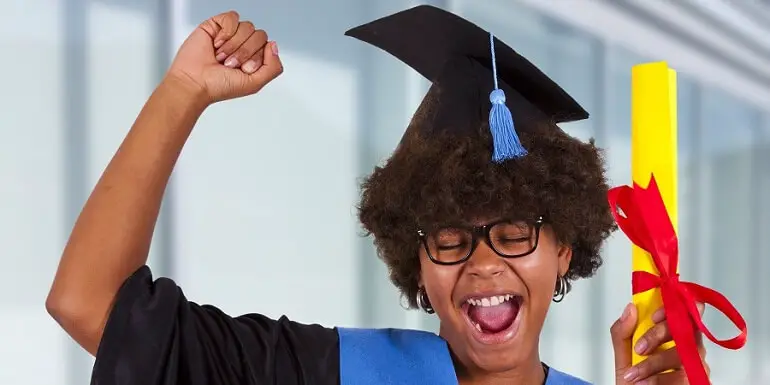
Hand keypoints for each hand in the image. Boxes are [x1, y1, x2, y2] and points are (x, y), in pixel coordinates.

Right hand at [166, 10, 282, 103]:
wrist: (195, 82)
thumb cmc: (219, 86)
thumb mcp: (255, 83)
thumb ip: (274, 67)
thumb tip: (274, 45)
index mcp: (254, 58)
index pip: (268, 46)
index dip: (257, 58)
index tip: (243, 69)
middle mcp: (244, 45)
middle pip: (260, 35)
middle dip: (245, 52)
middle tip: (230, 64)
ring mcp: (231, 34)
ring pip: (248, 26)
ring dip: (234, 45)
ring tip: (221, 56)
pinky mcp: (217, 25)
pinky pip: (232, 18)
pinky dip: (226, 33)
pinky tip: (216, 44)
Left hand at [611, 303, 708, 383]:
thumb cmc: (634, 382)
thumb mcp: (623, 356)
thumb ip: (622, 332)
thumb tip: (630, 309)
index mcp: (671, 337)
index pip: (682, 314)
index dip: (672, 310)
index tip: (654, 316)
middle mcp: (688, 350)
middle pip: (687, 331)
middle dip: (659, 334)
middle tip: (639, 348)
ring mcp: (695, 368)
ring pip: (684, 355)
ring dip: (654, 363)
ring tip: (635, 374)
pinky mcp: (698, 382)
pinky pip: (684, 377)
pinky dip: (660, 380)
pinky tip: (645, 383)